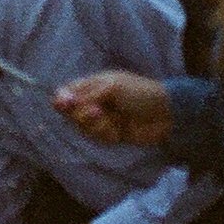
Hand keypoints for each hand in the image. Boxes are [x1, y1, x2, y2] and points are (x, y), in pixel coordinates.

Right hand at [53, 71, 172, 145]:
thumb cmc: (139, 93)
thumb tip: (58, 99)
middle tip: (97, 112)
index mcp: (92, 86)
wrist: (165, 114)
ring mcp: (102, 119)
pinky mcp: (110, 134)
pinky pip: (97, 138)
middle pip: (70, 112)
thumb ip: (85, 95)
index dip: (62, 100)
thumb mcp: (110, 87)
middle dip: (81, 115)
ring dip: (96, 126)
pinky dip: (106, 135)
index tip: (64, 104)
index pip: (66, 92)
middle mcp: (93, 102)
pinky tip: (118, 132)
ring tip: (112, 122)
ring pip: (82, 127)